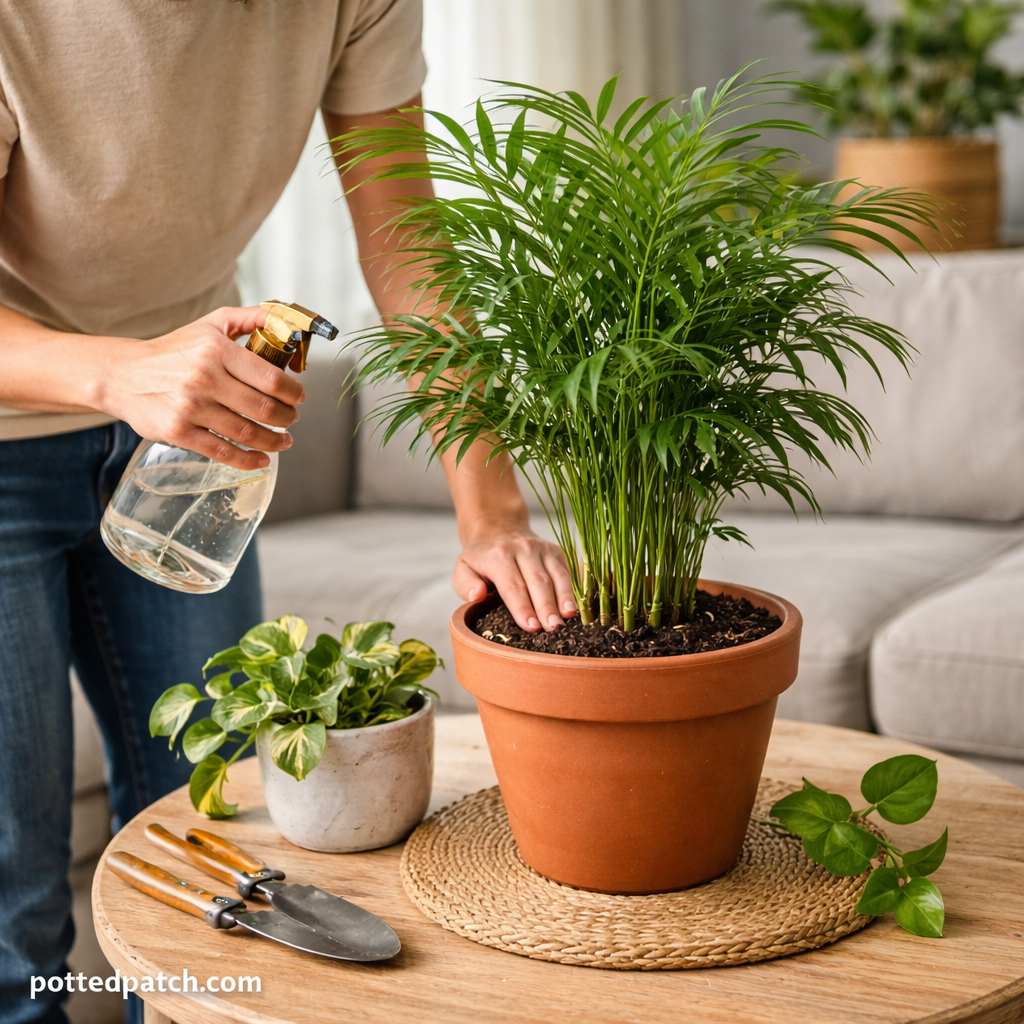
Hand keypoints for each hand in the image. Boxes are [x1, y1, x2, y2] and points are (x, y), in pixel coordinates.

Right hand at [96, 307, 304, 469]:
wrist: (123, 374)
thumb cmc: (173, 351)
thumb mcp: (210, 325)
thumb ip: (249, 319)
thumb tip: (285, 320)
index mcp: (216, 351)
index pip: (271, 378)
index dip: (293, 392)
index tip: (299, 397)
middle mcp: (204, 378)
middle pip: (264, 408)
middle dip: (287, 418)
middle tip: (292, 420)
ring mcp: (190, 407)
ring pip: (247, 432)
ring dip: (274, 441)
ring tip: (284, 440)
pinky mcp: (179, 432)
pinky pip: (222, 452)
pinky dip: (248, 460)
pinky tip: (262, 459)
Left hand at [453, 519, 578, 633]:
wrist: (498, 528)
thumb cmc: (481, 558)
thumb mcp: (463, 568)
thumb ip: (466, 584)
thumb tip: (478, 595)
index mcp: (498, 555)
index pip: (512, 585)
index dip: (523, 607)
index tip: (531, 626)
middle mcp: (522, 548)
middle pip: (537, 581)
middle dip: (546, 606)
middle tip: (552, 628)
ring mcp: (542, 548)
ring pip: (556, 575)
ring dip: (563, 598)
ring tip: (567, 618)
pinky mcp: (555, 551)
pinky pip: (566, 571)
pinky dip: (571, 589)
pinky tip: (574, 608)